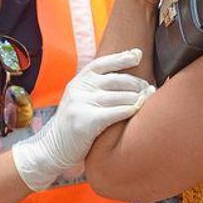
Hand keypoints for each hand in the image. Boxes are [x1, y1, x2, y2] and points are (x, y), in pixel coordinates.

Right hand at [12, 49, 154, 190]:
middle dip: (138, 84)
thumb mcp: (80, 99)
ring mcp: (81, 103)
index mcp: (79, 80)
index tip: (138, 54)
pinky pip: (116, 112)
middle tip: (150, 89)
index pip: (103, 63)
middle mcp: (80, 88)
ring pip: (121, 97)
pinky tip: (138, 110)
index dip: (122, 57)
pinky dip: (130, 110)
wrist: (52, 148)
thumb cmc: (74, 124)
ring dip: (139, 99)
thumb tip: (129, 80)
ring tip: (149, 100)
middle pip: (118, 80)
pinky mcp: (86, 120)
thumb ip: (96, 87)